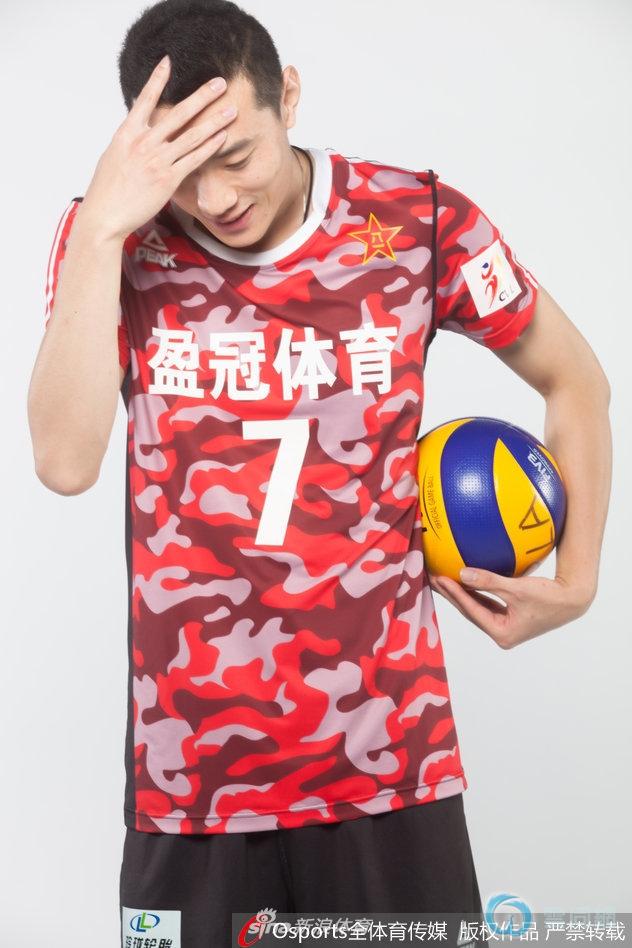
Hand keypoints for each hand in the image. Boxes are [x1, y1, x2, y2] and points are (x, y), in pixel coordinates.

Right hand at [78, 56, 237, 239]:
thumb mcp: (114, 156)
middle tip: (219, 83)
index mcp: (127, 134)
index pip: (144, 99)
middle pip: (178, 113)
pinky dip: (209, 147)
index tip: (169, 61)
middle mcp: (143, 143)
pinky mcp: (168, 180)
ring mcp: (157, 160)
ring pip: (191, 136)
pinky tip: (222, 137)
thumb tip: (139, 127)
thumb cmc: (107, 190)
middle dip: (202, 96)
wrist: (105, 216)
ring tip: (231, 109)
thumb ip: (130, 140)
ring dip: (214, 121)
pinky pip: (193, 160)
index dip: (157, 79)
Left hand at [428, 567, 594, 648]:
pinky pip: (486, 603)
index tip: (440, 578)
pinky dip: (475, 593)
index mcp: (502, 633)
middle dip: (451, 595)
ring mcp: (504, 626)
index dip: (455, 594)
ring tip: (442, 579)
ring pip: (476, 608)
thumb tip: (462, 574)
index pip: (472, 610)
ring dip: (460, 594)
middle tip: (434, 577)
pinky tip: (463, 580)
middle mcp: (501, 633)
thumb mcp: (517, 589)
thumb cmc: (549, 596)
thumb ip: (489, 582)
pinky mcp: (509, 618)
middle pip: (470, 611)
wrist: (572, 600)